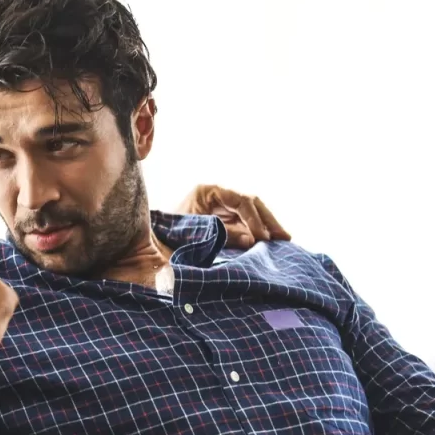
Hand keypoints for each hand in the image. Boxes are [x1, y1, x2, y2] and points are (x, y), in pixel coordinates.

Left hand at [177, 185, 291, 248]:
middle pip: (251, 203)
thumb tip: (252, 239)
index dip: (254, 219)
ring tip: (284, 241)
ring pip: (252, 213)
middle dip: (268, 220)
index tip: (262, 237)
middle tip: (284, 237)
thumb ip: (222, 236)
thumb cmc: (167, 233)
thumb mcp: (194, 233)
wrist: (150, 242)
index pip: (240, 200)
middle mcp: (217, 195)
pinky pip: (245, 224)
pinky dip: (257, 233)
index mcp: (207, 191)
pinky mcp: (223, 219)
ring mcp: (221, 206)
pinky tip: (270, 243)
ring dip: (267, 226)